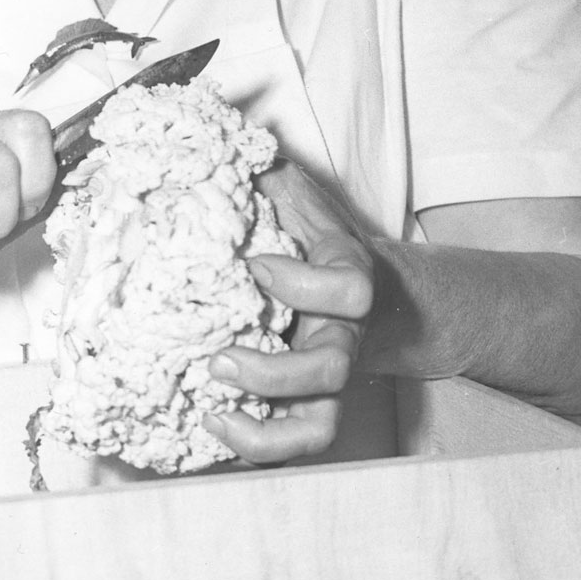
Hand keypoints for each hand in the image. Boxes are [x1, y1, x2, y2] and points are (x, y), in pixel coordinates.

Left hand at [204, 158, 373, 463]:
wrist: (371, 291)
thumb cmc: (314, 237)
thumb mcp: (295, 195)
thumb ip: (262, 168)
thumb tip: (209, 133)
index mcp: (347, 276)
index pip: (349, 291)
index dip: (301, 284)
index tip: (252, 264)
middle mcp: (345, 334)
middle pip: (331, 368)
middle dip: (273, 370)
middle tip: (216, 356)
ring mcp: (331, 379)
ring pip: (318, 426)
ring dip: (263, 422)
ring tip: (212, 399)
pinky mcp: (310, 407)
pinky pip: (295, 446)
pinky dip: (254, 445)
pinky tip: (212, 419)